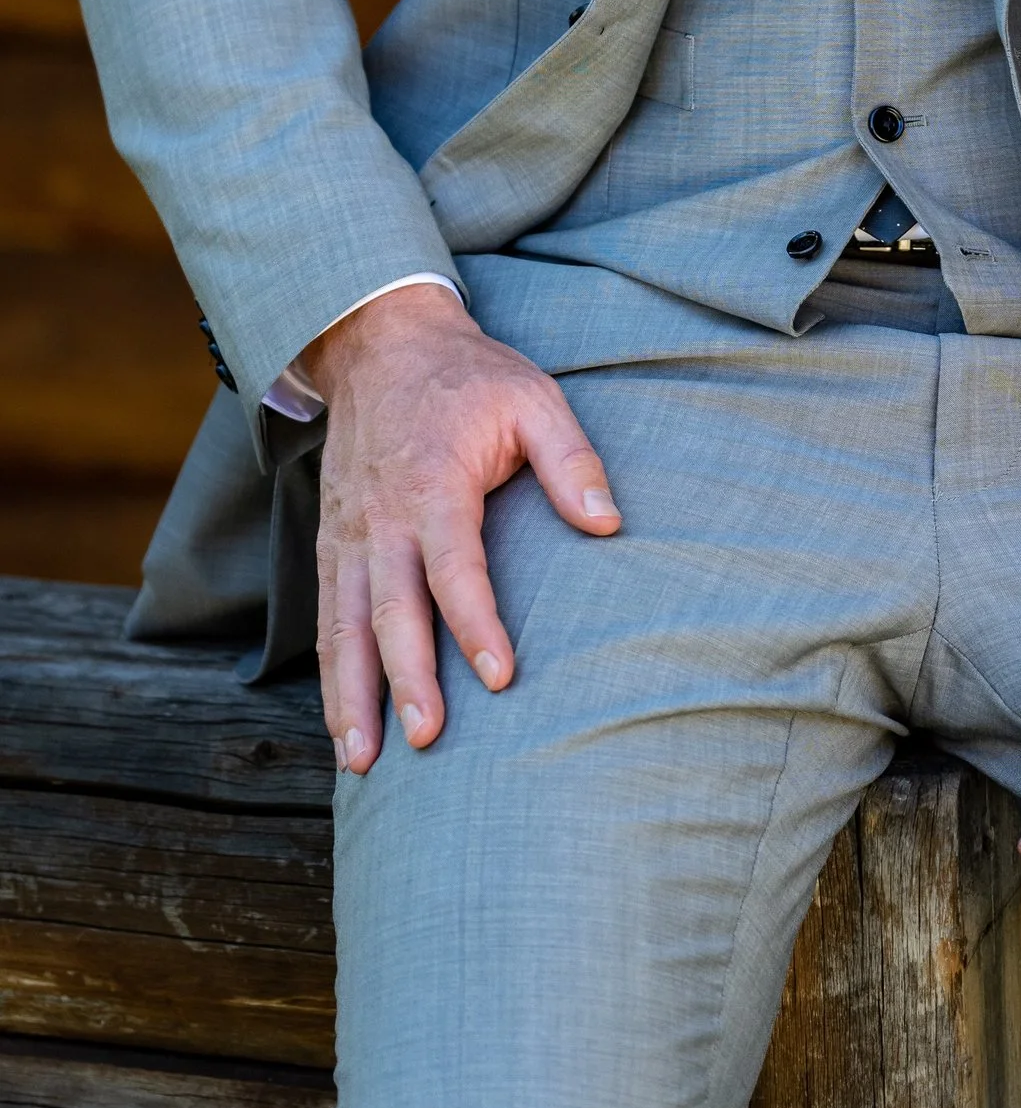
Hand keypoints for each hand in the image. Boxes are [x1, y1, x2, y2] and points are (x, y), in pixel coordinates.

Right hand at [302, 280, 620, 772]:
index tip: (500, 678)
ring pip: (342, 627)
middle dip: (405, 679)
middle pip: (389, 610)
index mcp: (432, 483)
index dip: (476, 623)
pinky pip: (324, 620)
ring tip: (365, 762)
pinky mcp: (331, 546)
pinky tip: (343, 727)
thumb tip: (609, 522)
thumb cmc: (470, 378)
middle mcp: (380, 518)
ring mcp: (347, 535)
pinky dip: (329, 676)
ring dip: (351, 696)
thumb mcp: (533, 397)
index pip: (454, 566)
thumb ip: (572, 459)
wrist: (381, 345)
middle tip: (425, 739)